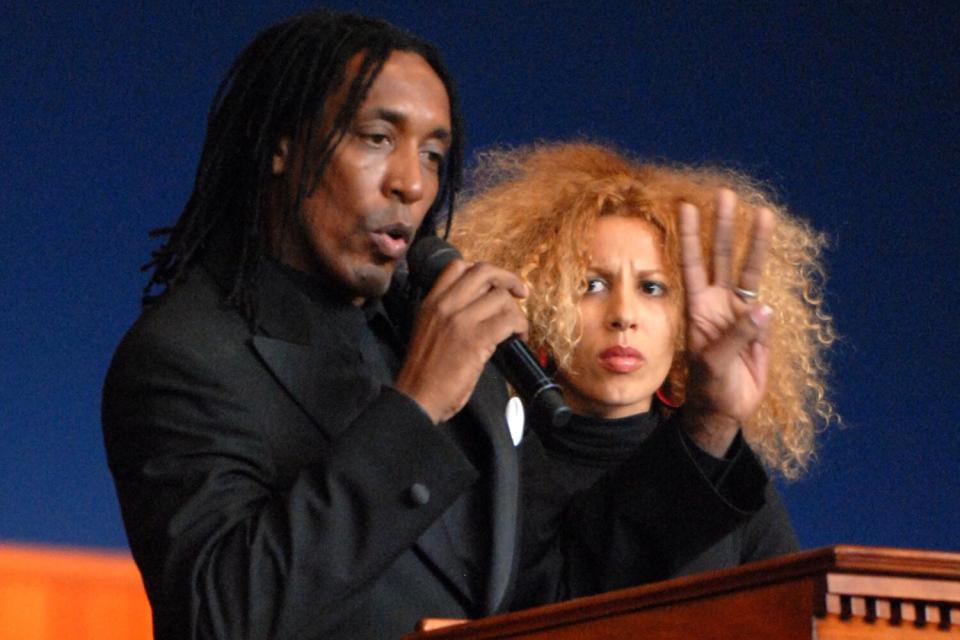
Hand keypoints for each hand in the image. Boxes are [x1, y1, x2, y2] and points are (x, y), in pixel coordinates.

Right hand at [395, 260, 528, 422]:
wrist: (417, 397)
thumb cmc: (424, 372)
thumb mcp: (427, 330)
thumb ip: (447, 313)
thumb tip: (479, 306)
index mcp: (431, 302)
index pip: (458, 266)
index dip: (484, 271)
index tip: (496, 283)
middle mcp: (445, 305)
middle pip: (484, 272)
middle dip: (508, 279)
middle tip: (520, 292)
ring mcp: (460, 321)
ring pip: (501, 297)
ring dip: (517, 312)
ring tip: (517, 327)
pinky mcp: (475, 340)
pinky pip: (508, 321)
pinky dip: (520, 327)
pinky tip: (518, 337)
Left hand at [678, 189, 774, 455]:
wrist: (724, 409)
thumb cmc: (709, 387)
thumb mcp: (714, 363)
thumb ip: (737, 335)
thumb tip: (763, 307)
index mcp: (698, 308)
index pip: (691, 265)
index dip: (690, 237)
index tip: (687, 207)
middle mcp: (717, 303)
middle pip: (721, 257)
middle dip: (723, 227)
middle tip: (726, 195)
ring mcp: (739, 312)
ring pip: (748, 270)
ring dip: (754, 243)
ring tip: (763, 213)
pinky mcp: (759, 326)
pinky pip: (766, 305)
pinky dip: (769, 296)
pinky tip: (767, 301)